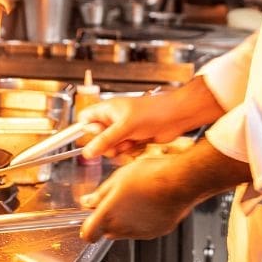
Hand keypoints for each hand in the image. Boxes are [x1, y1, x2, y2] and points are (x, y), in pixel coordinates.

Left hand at [78, 139, 252, 241]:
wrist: (180, 181)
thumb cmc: (152, 175)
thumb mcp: (119, 178)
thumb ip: (101, 193)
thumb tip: (88, 201)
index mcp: (109, 214)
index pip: (88, 234)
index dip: (87, 229)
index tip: (88, 221)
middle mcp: (123, 227)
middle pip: (107, 232)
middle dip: (106, 221)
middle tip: (114, 202)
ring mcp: (140, 232)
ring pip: (125, 232)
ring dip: (124, 221)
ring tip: (134, 200)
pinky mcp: (156, 232)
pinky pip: (143, 230)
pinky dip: (142, 222)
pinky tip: (148, 205)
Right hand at [79, 77, 225, 160]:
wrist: (175, 118)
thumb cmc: (152, 112)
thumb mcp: (125, 127)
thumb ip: (105, 140)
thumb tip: (87, 152)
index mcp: (107, 110)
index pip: (85, 119)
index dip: (87, 130)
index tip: (93, 138)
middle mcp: (114, 120)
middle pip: (98, 139)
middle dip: (108, 145)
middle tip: (120, 141)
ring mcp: (124, 130)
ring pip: (112, 148)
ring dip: (122, 149)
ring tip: (133, 141)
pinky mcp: (134, 140)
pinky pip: (124, 152)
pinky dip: (132, 152)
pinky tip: (141, 144)